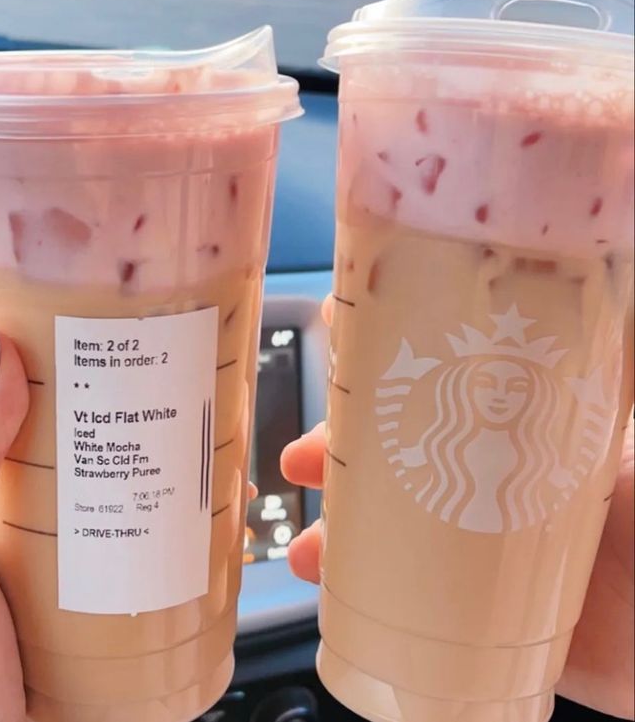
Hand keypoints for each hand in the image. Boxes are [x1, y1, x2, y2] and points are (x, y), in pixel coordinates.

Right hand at [281, 298, 633, 720]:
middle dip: (332, 458)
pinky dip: (353, 597)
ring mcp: (466, 555)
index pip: (422, 401)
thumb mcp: (611, 430)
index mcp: (502, 441)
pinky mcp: (463, 618)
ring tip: (309, 550)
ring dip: (332, 534)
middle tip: (302, 462)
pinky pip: (393, 603)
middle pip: (387, 465)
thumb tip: (600, 289)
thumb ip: (605, 369)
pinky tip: (330, 591)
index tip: (334, 367)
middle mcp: (476, 489)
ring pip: (380, 536)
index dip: (374, 386)